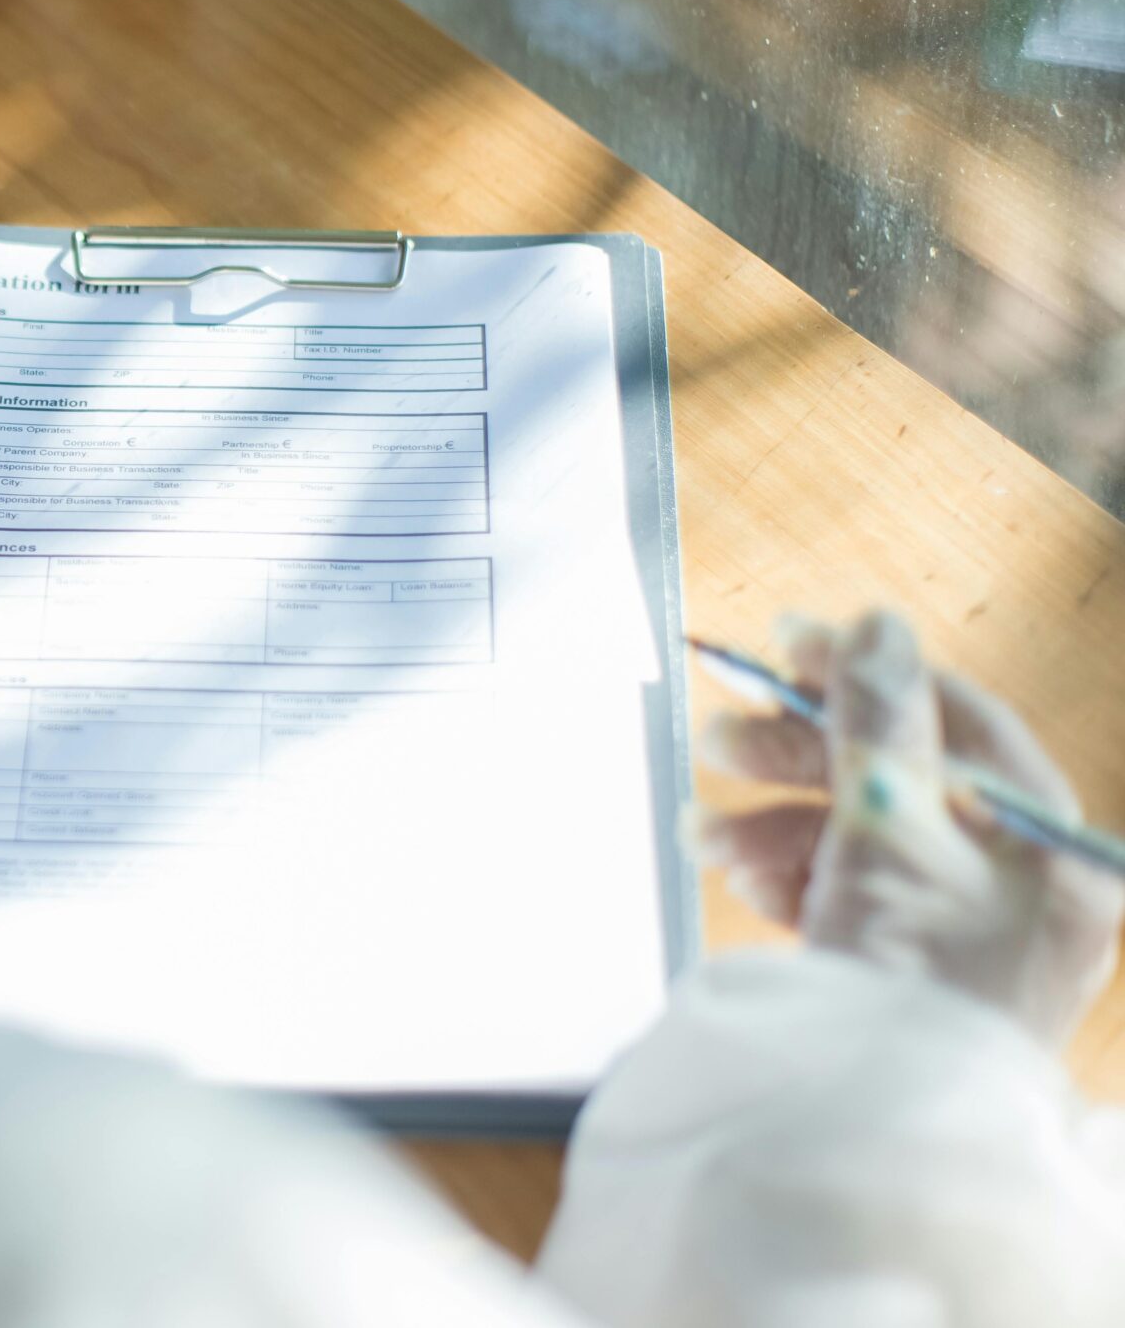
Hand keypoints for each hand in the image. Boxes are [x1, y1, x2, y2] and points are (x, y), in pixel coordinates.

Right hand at [698, 610, 1124, 1050]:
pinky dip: (795, 875)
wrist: (873, 1133)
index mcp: (1049, 846)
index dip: (865, 680)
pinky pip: (854, 894)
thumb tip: (877, 624)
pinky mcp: (911, 972)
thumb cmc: (907, 977)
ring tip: (708, 834)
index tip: (783, 650)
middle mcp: (1023, 887)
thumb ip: (878, 722)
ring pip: (868, 838)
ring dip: (779, 822)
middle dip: (800, 760)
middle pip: (906, 780)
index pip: (959, 723)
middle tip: (718, 740)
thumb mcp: (887, 828)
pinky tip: (743, 878)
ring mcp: (969, 934)